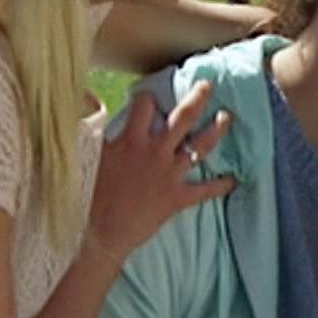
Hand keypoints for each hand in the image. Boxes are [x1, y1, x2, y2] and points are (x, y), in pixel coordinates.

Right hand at [86, 80, 233, 260]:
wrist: (99, 232)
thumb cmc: (87, 194)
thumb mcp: (84, 153)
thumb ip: (88, 123)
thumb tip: (85, 94)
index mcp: (131, 139)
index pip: (144, 105)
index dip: (146, 97)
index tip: (148, 95)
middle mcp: (155, 152)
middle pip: (182, 118)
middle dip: (197, 98)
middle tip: (208, 85)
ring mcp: (169, 174)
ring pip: (200, 147)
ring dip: (216, 131)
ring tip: (226, 118)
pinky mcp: (176, 198)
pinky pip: (204, 191)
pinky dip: (220, 185)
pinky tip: (234, 180)